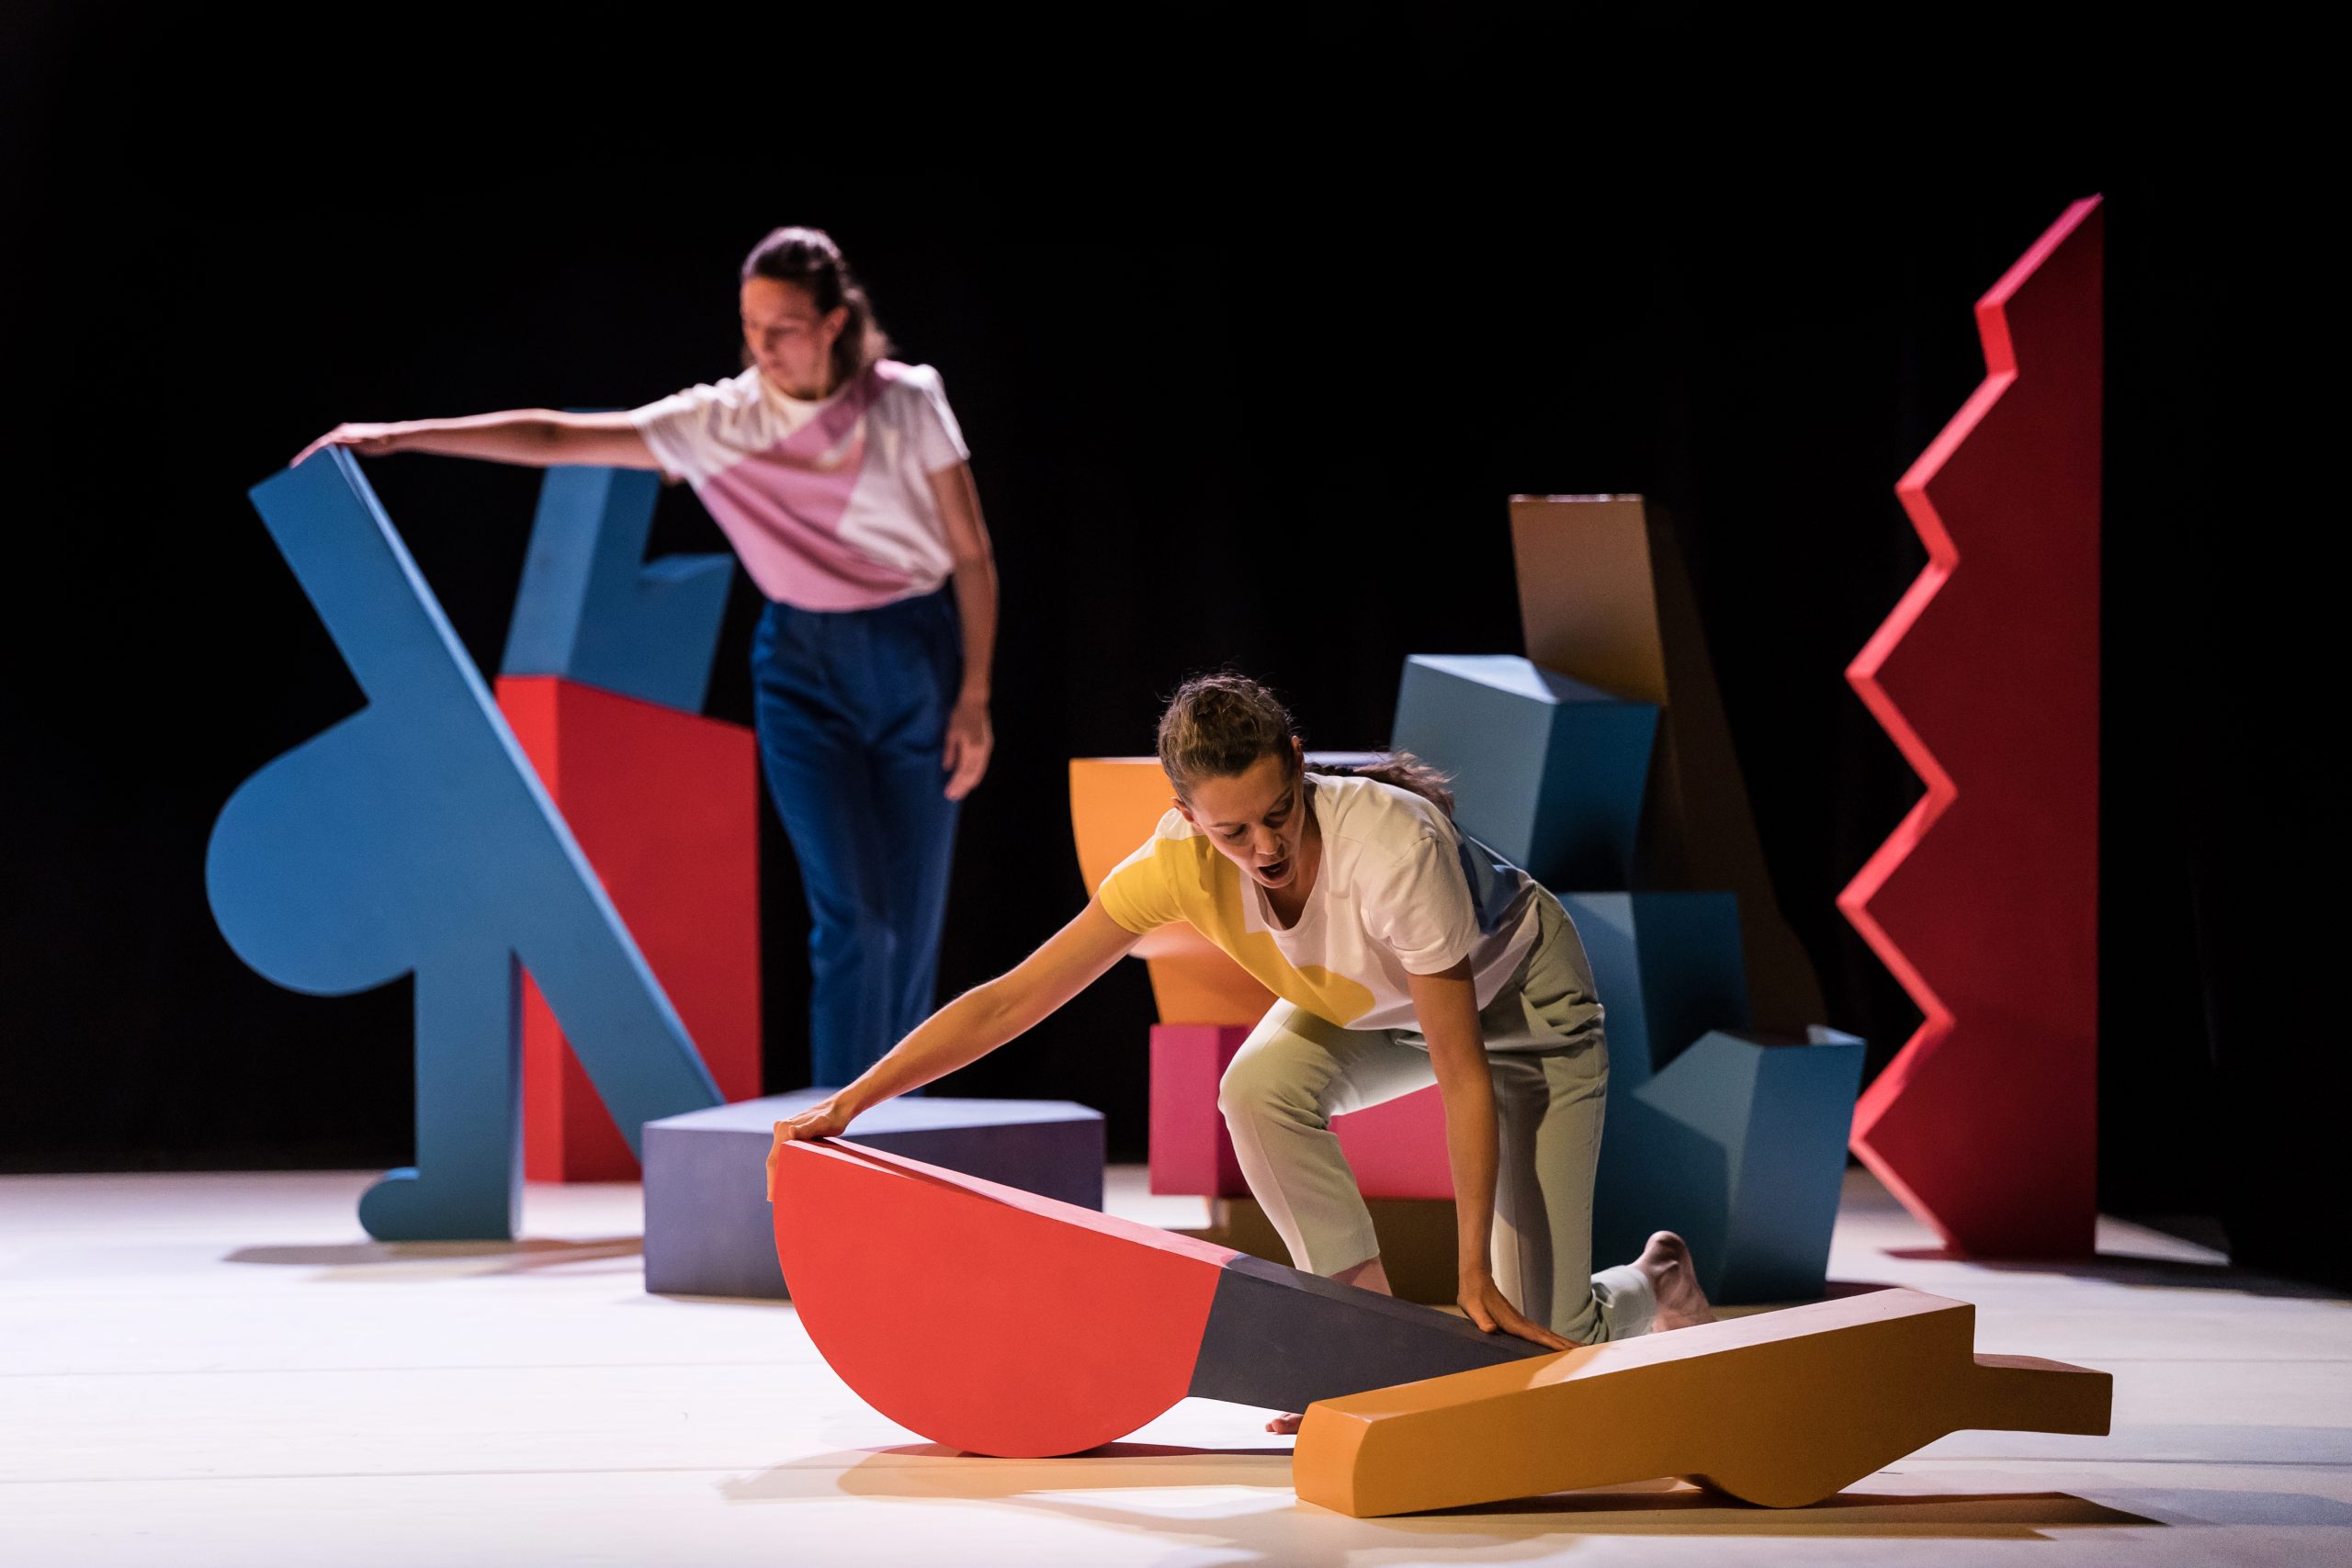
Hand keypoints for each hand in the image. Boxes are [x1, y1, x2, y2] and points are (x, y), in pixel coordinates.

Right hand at [292, 422, 404, 467]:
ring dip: (316, 456)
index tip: (296, 464)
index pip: (318, 445)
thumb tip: (328, 441)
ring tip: (306, 468)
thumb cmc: (381, 443)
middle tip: (296, 468)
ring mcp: (346, 435)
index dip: (306, 455)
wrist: (395, 436)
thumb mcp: (362, 445)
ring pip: (326, 447)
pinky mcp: (351, 439)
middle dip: (307, 456)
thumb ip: (345, 443)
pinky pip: (334, 448)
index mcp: (340, 433)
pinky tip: (326, 464)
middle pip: (319, 445)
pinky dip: (327, 455)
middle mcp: (340, 432)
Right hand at [765, 1097, 852, 1200]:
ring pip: (778, 1156)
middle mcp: (782, 1128)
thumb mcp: (823, 1124)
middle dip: (774, 1179)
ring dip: (778, 1173)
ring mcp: (786, 1130)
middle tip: (775, 1200)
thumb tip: (790, 1132)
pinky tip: (788, 1176)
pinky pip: (785, 1152)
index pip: (774, 1159)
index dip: (773, 1179)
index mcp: (784, 1129)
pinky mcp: (792, 1132)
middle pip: (774, 1158)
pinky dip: (785, 1165)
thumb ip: (808, 1128)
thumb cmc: (834, 1118)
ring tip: (780, 1193)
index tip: (772, 1197)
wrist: (841, 1107)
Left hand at [941, 695, 992, 800]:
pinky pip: (982, 766)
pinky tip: (971, 781)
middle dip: (962, 787)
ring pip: (978, 772)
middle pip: (972, 775)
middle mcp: (981, 751)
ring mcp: (986, 750)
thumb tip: (947, 768)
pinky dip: (976, 776)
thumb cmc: (959, 716)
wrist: (975, 704)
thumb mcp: (950, 733)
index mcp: (971, 748)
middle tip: (953, 797)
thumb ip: (950, 752)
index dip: (956, 784)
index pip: (963, 771)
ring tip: (961, 792)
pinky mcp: (988, 747)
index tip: (948, 793)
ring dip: (969, 783)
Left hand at [1458, 1269, 1573, 1351]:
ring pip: (1548, 1334)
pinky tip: (1558, 1344)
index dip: (1552, 1345)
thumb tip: (1489, 1329)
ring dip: (1564, 1342)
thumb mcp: (1473, 1308)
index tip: (1568, 1351)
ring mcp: (1522, 1321)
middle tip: (1586, 1352)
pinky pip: (1541, 1333)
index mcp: (1512, 1323)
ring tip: (1581, 1350)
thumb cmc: (1472, 1295)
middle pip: (1549, 1336)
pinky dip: (1553, 1339)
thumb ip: (1482, 1320)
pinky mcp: (1519, 1321)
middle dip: (1567, 1345)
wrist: (1475, 1278)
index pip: (1536, 1337)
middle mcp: (1521, 1322)